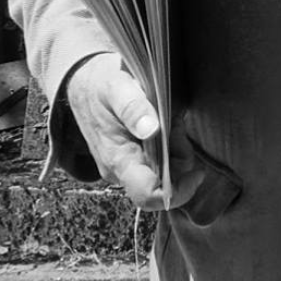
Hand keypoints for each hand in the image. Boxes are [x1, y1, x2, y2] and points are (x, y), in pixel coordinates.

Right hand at [63, 54, 216, 213]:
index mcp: (118, 159)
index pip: (148, 195)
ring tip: (169, 120)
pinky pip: (163, 162)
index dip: (178, 191)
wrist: (82, 85)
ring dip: (178, 149)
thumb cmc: (100, 86)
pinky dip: (172, 145)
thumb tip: (151, 129)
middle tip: (175, 125)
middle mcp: (122, 170)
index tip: (198, 171)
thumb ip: (133, 108)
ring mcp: (128, 166)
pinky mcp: (134, 159)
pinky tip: (166, 124)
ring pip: (168, 172)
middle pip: (166, 184)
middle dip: (181, 159)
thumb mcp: (117, 88)